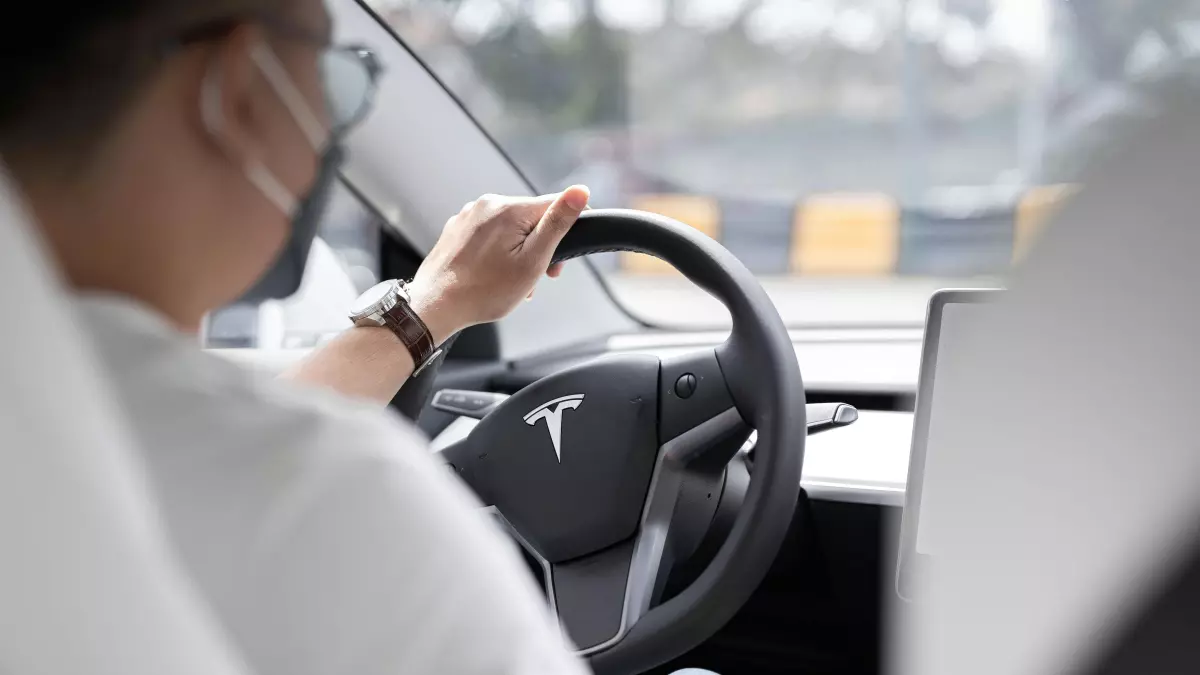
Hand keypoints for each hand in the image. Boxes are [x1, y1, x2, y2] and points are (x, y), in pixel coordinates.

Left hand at [405, 185, 589, 343]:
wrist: (435, 306)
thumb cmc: (484, 291)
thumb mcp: (532, 260)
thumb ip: (557, 223)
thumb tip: (580, 191)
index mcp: (509, 208)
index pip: (555, 204)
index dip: (568, 228)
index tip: (562, 258)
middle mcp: (487, 204)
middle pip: (531, 218)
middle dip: (540, 246)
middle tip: (538, 278)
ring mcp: (469, 216)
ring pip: (511, 228)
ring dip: (520, 252)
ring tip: (513, 282)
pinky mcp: (458, 229)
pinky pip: (490, 234)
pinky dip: (499, 252)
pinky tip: (494, 275)